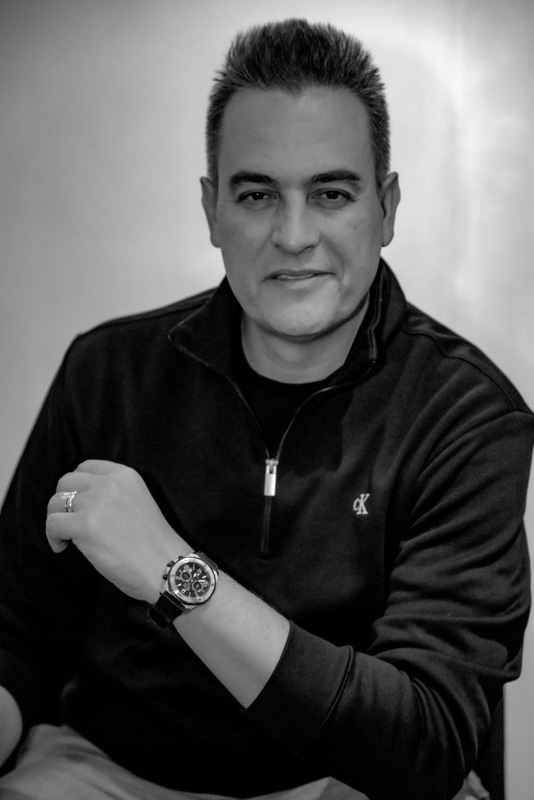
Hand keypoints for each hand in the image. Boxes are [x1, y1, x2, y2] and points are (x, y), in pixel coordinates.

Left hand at [46, 460, 184, 601]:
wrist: (164, 565)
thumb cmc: (153, 542)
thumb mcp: (138, 501)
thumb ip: (113, 493)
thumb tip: (79, 500)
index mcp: (125, 475)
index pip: (86, 467)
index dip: (77, 486)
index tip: (79, 504)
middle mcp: (109, 483)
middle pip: (65, 481)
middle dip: (63, 502)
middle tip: (70, 522)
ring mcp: (96, 503)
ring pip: (55, 502)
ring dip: (57, 520)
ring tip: (67, 537)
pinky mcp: (84, 525)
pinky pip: (52, 524)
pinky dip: (53, 537)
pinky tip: (63, 547)